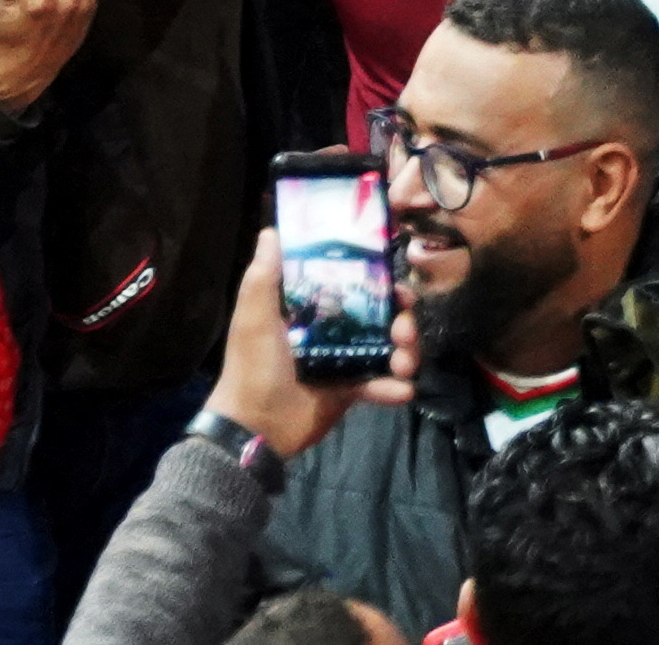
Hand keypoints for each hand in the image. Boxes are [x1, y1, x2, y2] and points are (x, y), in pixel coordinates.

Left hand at [205, 222, 410, 456]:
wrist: (254, 428)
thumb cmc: (253, 366)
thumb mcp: (254, 319)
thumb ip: (263, 278)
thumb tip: (270, 230)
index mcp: (310, 308)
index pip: (352, 282)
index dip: (378, 278)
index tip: (395, 279)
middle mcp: (331, 329)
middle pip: (379, 314)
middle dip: (401, 317)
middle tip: (404, 326)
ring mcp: (343, 360)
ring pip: (386, 346)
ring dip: (405, 351)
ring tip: (405, 363)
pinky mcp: (349, 391)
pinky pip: (378, 384)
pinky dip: (393, 387)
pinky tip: (402, 390)